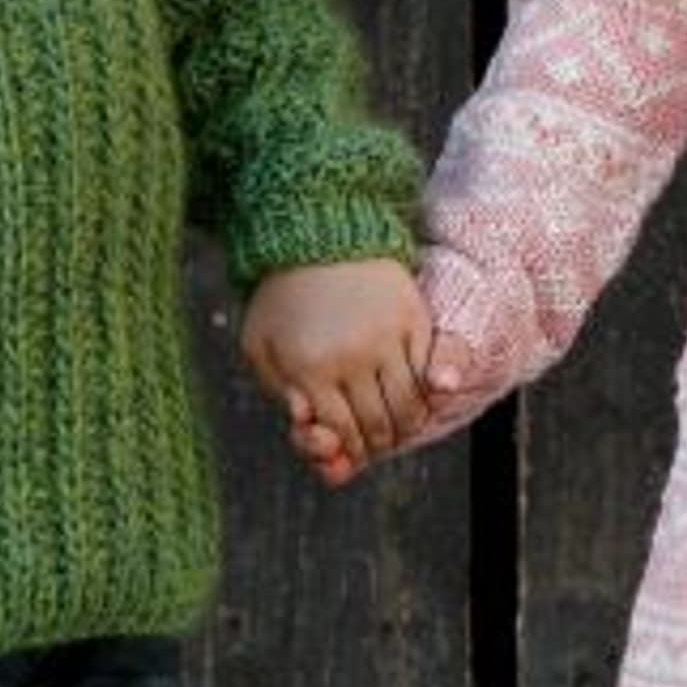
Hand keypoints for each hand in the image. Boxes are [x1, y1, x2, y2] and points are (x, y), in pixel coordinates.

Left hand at [240, 260, 431, 485]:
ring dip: (405, 428)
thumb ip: (278, 390)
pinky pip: (427, 376)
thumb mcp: (258, 344)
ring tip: (396, 429)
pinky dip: (426, 398)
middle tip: (376, 446)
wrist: (318, 233)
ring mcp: (385, 337)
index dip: (347, 452)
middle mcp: (350, 355)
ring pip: (409, 407)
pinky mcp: (412, 319)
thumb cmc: (282, 297)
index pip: (340, 432)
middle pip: (377, 424)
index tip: (349, 453)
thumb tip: (304, 421)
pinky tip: (414, 402)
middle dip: (377, 445)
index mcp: (308, 367)